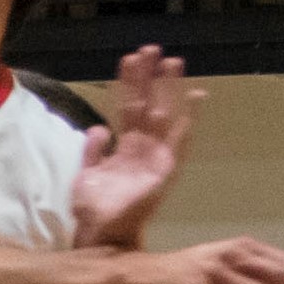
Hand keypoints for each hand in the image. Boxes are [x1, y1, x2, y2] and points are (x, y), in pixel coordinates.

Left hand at [67, 45, 197, 250]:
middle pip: (146, 104)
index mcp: (124, 147)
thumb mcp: (87, 175)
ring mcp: (155, 157)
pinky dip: (188, 120)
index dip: (128, 84)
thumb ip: (93, 151)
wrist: (100, 235)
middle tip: (153, 48)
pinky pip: (179, 142)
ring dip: (168, 89)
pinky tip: (196, 99)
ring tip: (173, 61)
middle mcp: (141, 148)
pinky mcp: (164, 170)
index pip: (126, 107)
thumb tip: (98, 128)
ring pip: (162, 115)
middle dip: (149, 78)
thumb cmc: (94, 210)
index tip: (128, 58)